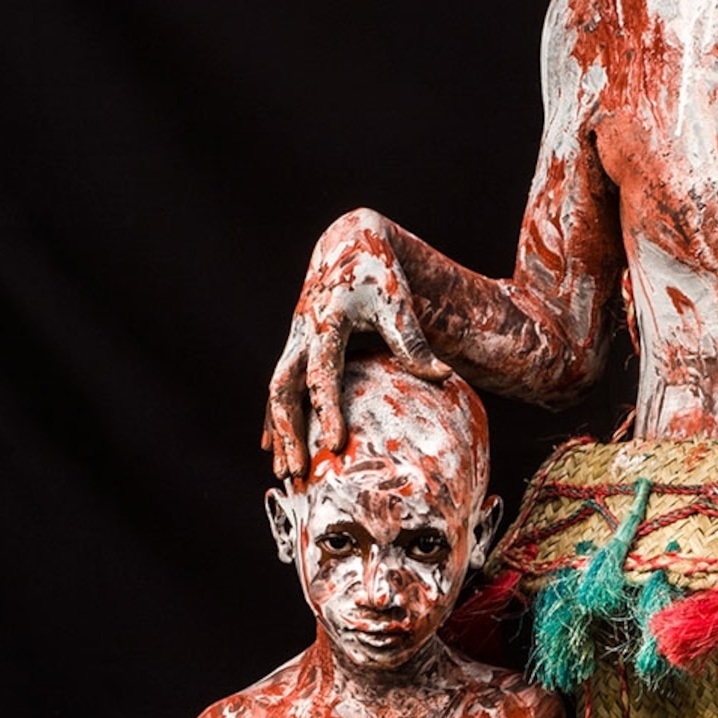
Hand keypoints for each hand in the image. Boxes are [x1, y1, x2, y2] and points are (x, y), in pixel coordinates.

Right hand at [264, 209, 447, 478]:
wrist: (349, 243)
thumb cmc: (378, 272)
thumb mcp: (397, 302)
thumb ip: (412, 341)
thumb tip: (443, 377)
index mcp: (325, 323)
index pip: (322, 374)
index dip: (326, 410)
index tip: (334, 445)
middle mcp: (302, 335)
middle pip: (283, 389)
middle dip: (288, 432)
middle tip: (296, 472)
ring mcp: (294, 342)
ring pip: (277, 393)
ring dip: (278, 433)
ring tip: (283, 474)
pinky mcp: (296, 348)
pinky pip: (281, 389)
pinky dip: (276, 419)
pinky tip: (274, 448)